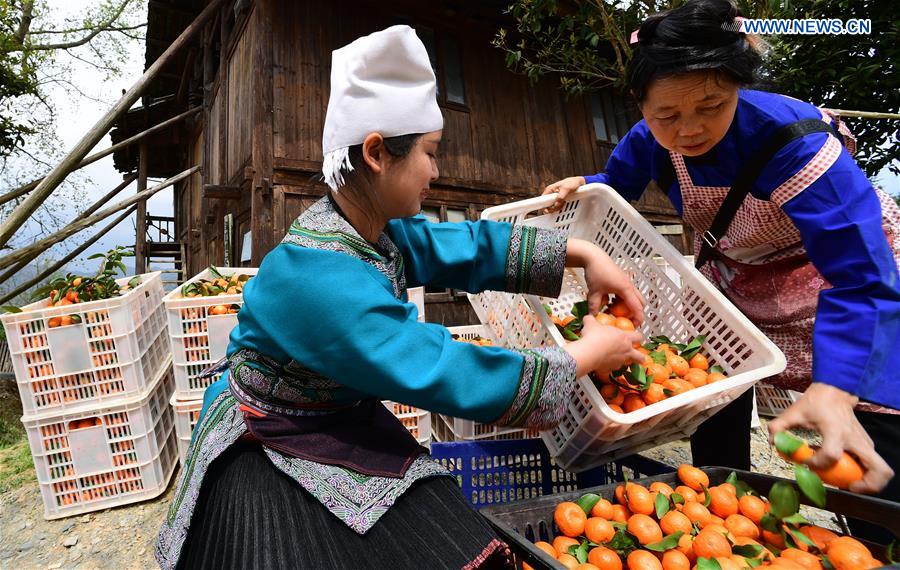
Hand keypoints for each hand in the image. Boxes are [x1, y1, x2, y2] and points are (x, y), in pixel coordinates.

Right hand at [542, 176, 585, 212]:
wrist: (579, 183)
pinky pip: (557, 206)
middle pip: (546, 205)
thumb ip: (561, 197)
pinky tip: (565, 204)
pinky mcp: (559, 200)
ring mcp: (554, 197)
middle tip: (559, 207)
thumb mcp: (566, 189)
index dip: (543, 206)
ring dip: (558, 208)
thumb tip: (556, 204)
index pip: (542, 199)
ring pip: (552, 207)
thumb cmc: (572, 182)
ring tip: (563, 203)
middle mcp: (550, 194)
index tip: (547, 211)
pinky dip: (561, 207)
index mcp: (549, 190)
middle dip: (552, 208)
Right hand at [564, 315, 644, 376]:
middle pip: (640, 357)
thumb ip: (591, 320)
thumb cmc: (594, 336)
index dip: (638, 337)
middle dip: (640, 357)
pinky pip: (611, 369)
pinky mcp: (610, 370)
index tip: (636, 337)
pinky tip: (602, 364)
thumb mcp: (592, 323)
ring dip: (622, 362)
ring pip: (626, 364)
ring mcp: (619, 362)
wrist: (589, 352)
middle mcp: (625, 351)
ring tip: (615, 360)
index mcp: (624, 337)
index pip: (638, 336)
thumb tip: (588, 318)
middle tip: (639, 357)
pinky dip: (608, 367)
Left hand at [567, 239, 644, 322]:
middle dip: (635, 312)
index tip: (635, 327)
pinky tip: (610, 301)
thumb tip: (594, 317)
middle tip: (625, 320)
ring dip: (627, 305)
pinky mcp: (621, 280)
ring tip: (614, 311)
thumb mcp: (594, 292)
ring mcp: (626, 282)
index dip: (638, 318)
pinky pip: (626, 293)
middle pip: (640, 302)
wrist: (593, 256)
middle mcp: (629, 285)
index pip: (637, 307)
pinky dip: (622, 299)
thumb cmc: (596, 272)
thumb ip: (594, 306)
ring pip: (633, 297)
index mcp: (625, 289)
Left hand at [768, 382, 893, 493]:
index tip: (807, 462)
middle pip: (877, 469)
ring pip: (881, 470)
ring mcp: (864, 442)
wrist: (835, 390)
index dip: (817, 464)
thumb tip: (773, 442)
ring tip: (848, 483)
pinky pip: (872, 465)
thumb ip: (779, 427)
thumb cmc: (818, 401)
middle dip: (867, 485)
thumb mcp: (794, 412)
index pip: (831, 455)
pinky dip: (864, 473)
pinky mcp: (866, 444)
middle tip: (849, 487)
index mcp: (836, 431)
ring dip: (868, 482)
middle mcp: (855, 439)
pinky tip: (845, 469)